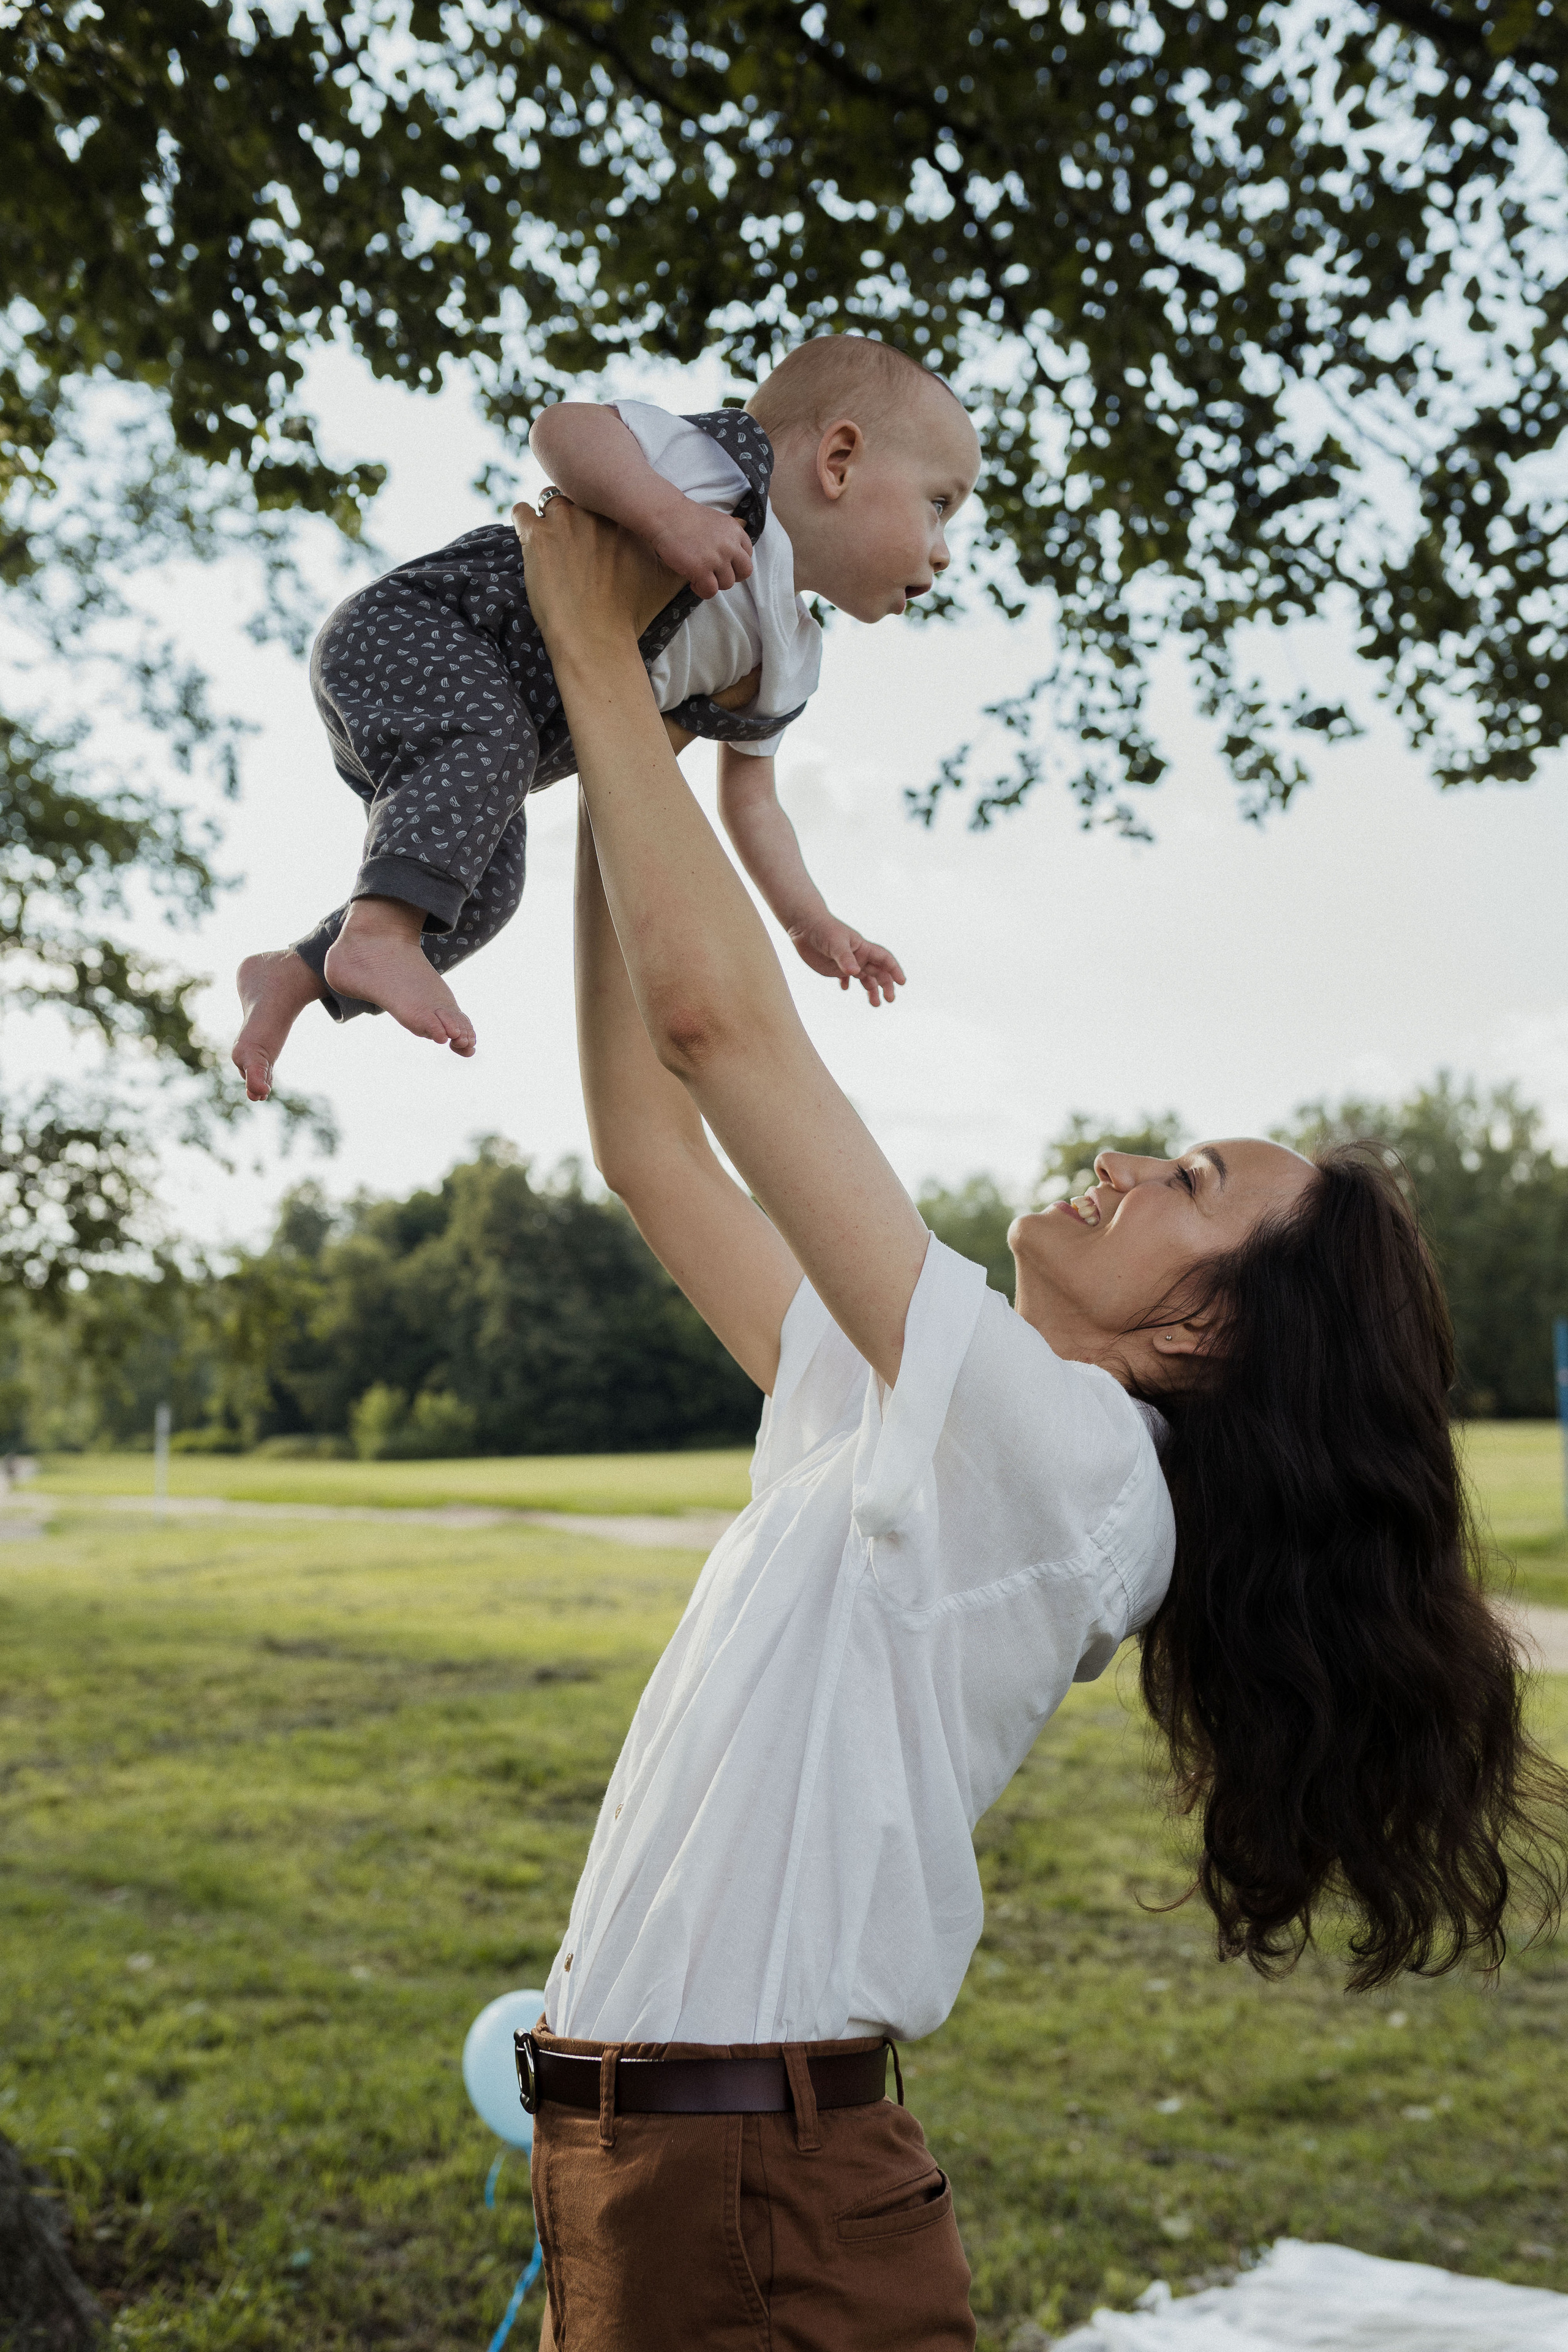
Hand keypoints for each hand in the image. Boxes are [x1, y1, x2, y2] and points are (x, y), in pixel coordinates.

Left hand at [513, 496, 683, 656]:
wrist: (596, 640)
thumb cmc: (630, 615)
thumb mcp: (667, 584)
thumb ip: (682, 562)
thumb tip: (698, 558)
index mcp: (624, 520)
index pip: (607, 499)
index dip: (599, 515)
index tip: (593, 533)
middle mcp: (596, 513)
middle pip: (578, 495)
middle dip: (574, 514)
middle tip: (571, 541)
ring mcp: (564, 521)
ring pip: (548, 497)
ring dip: (548, 515)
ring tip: (549, 542)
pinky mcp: (536, 535)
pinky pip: (521, 511)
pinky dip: (523, 521)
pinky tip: (530, 542)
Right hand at [649, 497, 755, 599]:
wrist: (666, 515)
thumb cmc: (685, 517)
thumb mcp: (716, 521)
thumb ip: (727, 538)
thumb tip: (729, 557)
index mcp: (735, 531)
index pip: (748, 555)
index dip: (736, 563)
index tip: (725, 564)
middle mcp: (730, 545)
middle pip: (744, 572)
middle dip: (732, 576)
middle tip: (717, 575)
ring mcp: (717, 559)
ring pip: (727, 584)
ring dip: (714, 583)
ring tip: (700, 576)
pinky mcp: (702, 570)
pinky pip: (711, 591)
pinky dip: (702, 590)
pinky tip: (693, 582)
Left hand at [787, 915, 906, 1007]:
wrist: (805, 925)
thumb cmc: (823, 929)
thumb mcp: (835, 943)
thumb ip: (845, 958)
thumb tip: (855, 973)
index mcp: (863, 948)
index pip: (884, 959)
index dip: (894, 970)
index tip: (902, 982)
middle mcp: (858, 956)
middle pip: (878, 972)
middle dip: (886, 985)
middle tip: (889, 1000)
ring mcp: (848, 963)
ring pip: (865, 978)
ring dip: (871, 990)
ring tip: (876, 1004)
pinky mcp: (835, 967)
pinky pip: (846, 978)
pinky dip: (847, 984)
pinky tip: (844, 988)